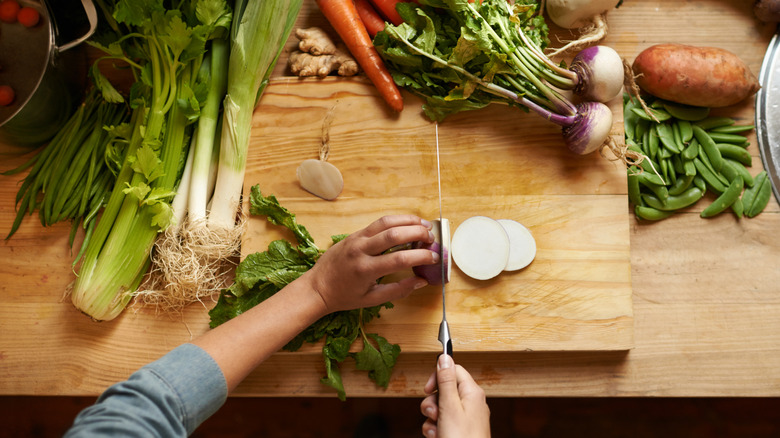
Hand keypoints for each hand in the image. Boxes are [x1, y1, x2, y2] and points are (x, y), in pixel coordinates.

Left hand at [303, 214, 437, 312]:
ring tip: (425, 225)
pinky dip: (396, 220)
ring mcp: (356, 238)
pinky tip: (408, 223)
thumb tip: (422, 282)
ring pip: (386, 222)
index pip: (400, 259)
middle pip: (394, 234)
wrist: (317, 287)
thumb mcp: (372, 299)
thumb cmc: (344, 296)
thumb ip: (399, 290)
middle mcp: (361, 250)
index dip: (421, 256)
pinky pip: (378, 223)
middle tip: (432, 238)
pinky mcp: (355, 233)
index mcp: (365, 270)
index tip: (434, 257)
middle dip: (418, 233)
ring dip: (408, 221)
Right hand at [420, 355, 490, 437]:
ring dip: (432, 419)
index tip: (428, 389)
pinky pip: (442, 422)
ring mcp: (465, 418)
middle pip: (444, 390)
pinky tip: (437, 436)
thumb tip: (444, 357)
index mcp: (472, 392)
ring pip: (440, 408)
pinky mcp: (459, 430)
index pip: (453, 370)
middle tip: (434, 414)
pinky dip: (436, 429)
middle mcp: (471, 403)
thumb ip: (446, 381)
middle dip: (432, 402)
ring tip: (437, 430)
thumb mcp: (450, 407)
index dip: (438, 377)